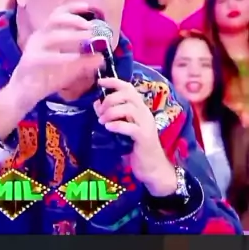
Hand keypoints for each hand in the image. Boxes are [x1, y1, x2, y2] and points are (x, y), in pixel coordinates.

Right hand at [7, 2, 105, 114]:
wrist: (23, 94)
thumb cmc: (45, 78)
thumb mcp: (67, 69)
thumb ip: (83, 62)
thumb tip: (101, 58)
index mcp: (46, 35)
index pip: (58, 15)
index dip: (72, 8)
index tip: (88, 7)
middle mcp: (39, 38)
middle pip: (55, 20)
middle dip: (75, 20)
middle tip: (91, 27)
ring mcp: (33, 49)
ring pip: (53, 36)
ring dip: (72, 35)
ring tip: (88, 38)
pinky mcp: (31, 62)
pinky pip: (49, 57)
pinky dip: (64, 56)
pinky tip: (76, 58)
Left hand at [95, 77, 177, 195]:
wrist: (153, 168)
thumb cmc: (136, 148)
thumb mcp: (122, 128)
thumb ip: (111, 115)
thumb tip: (96, 104)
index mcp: (139, 108)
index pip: (128, 88)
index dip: (114, 82)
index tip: (100, 81)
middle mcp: (144, 113)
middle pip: (128, 95)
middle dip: (110, 99)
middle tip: (100, 111)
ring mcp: (146, 125)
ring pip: (129, 109)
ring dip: (111, 112)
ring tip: (102, 121)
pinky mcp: (144, 138)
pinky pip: (130, 127)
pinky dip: (117, 125)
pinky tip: (109, 128)